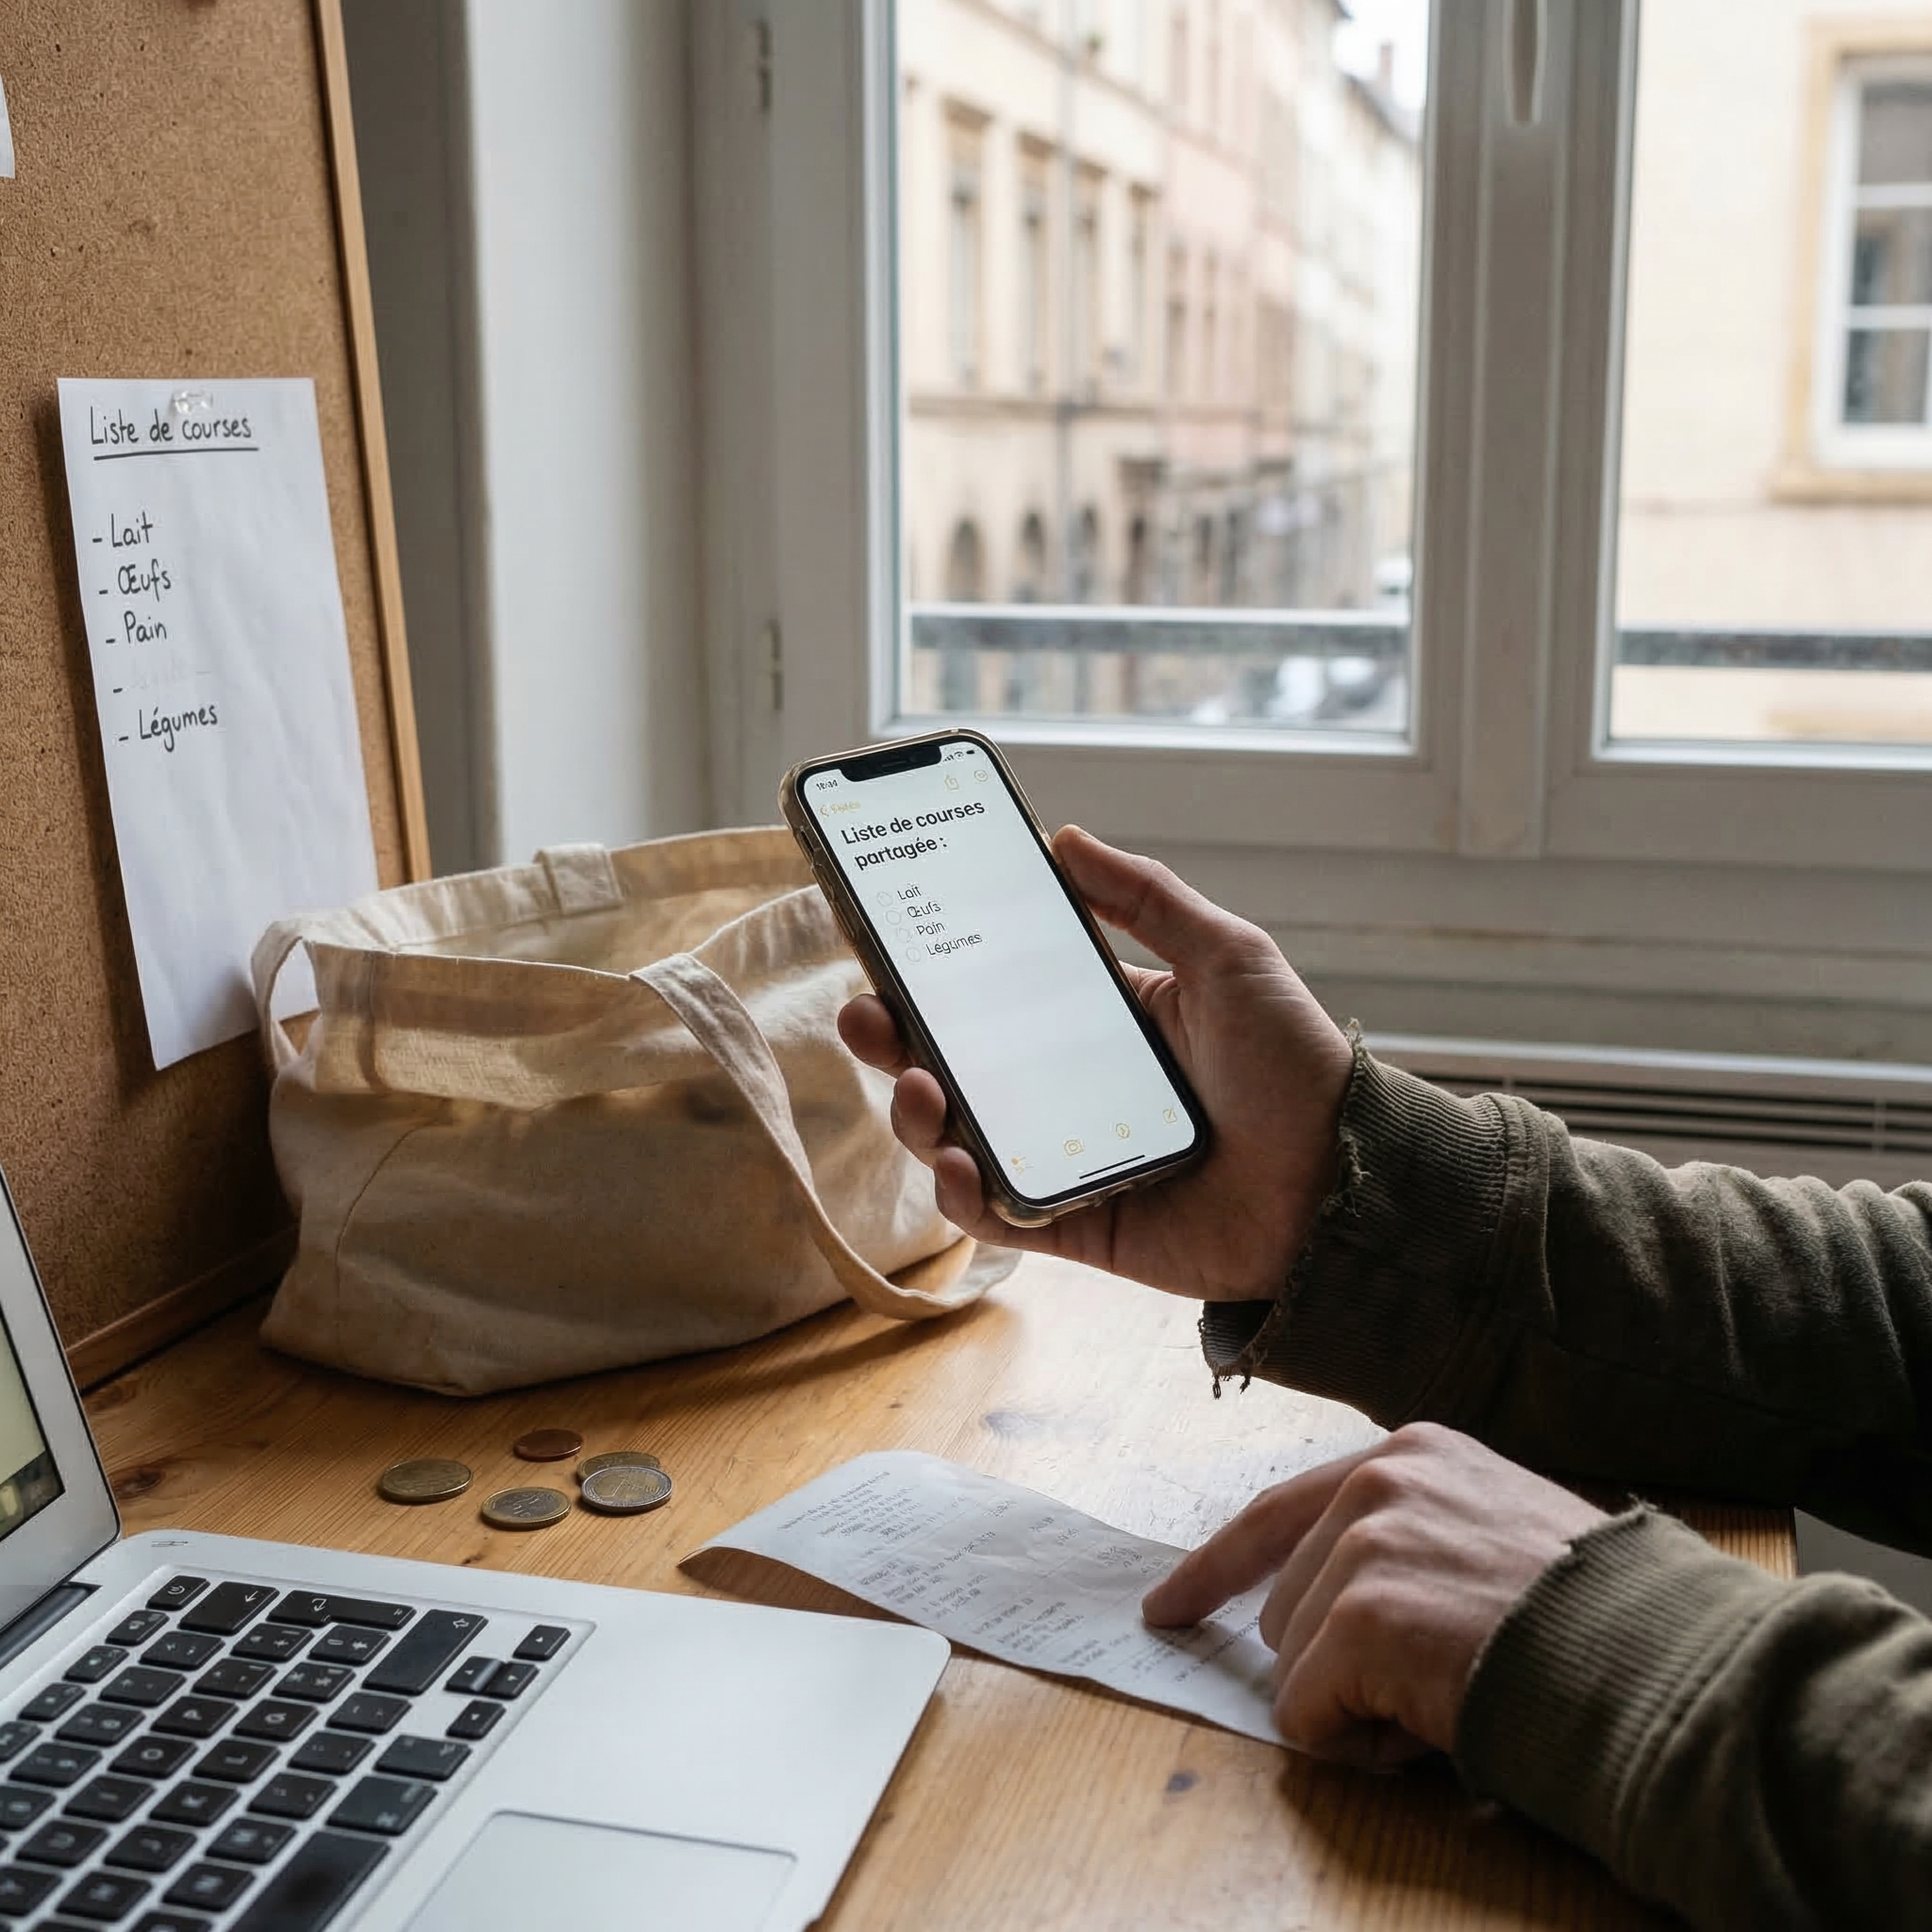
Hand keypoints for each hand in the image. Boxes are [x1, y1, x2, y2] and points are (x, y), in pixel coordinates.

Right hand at [836, 826, 1353, 1301]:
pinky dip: (963, 1193)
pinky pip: (995, 1213)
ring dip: (917, 1111)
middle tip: (867, 1012)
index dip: (931, 968)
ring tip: (918, 1085)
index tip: (881, 932)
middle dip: (894, 1038)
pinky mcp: (1073, 1224)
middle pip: (954, 1061)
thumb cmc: (1295, 1064)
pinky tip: (960, 1163)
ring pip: (957, 1136)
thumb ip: (1146, 897)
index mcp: (1097, 1022)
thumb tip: (1064, 835)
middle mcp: (1068, 1089)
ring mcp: (1064, 1157)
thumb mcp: (1227, 955)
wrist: (1342, 1182)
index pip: (992, 991)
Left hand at [1141, 1424, 1603, 1766]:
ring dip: (1355, 1701)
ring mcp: (1365, 1543)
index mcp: (1413, 1452)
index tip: (1170, 1606)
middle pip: (1285, 1602)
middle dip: (1336, 1662)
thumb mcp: (1494, 1534)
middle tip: (1435, 1681)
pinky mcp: (1358, 1616)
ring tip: (1448, 1694)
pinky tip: (1429, 1728)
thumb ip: (1410, 1541)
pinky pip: (1306, 1713)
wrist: (1657, 1664)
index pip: (1279, 1510)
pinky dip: (1355, 1743)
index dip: (1217, 1568)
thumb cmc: (1595, 1620)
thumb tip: (1320, 1606)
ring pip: (1292, 1660)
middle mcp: (1379, 1479)